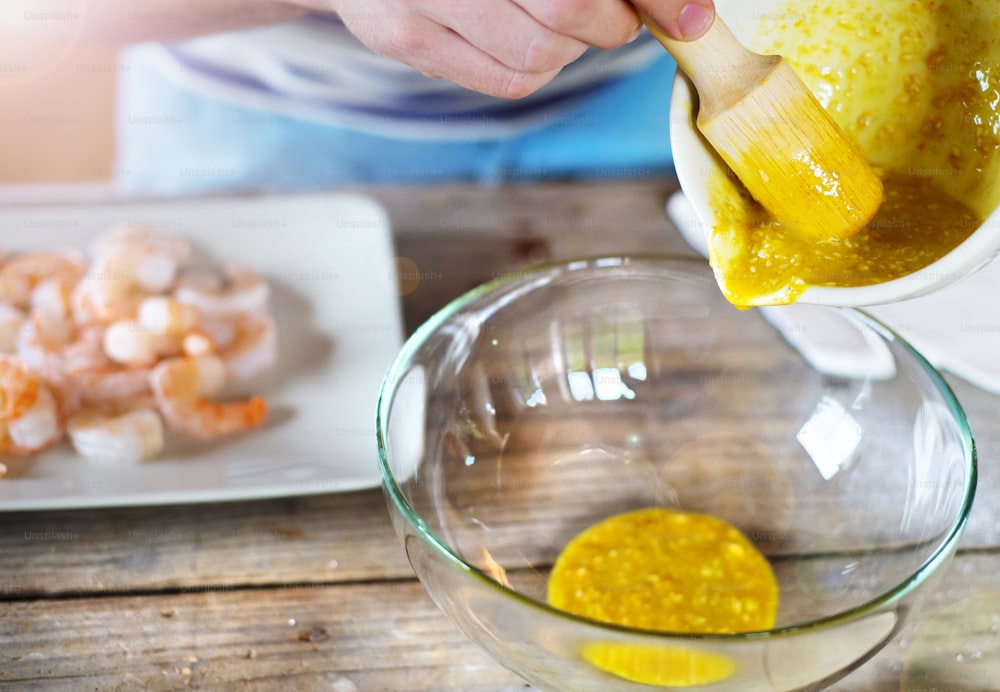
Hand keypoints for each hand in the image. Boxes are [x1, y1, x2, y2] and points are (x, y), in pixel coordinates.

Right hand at [318, 0, 715, 98]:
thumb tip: (680, 8)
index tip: (692, 18)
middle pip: (566, 10)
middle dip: (612, 22)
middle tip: (617, 17)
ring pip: (539, 56)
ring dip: (572, 48)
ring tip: (561, 24)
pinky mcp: (403, 37)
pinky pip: (505, 80)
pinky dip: (537, 69)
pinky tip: (528, 40)